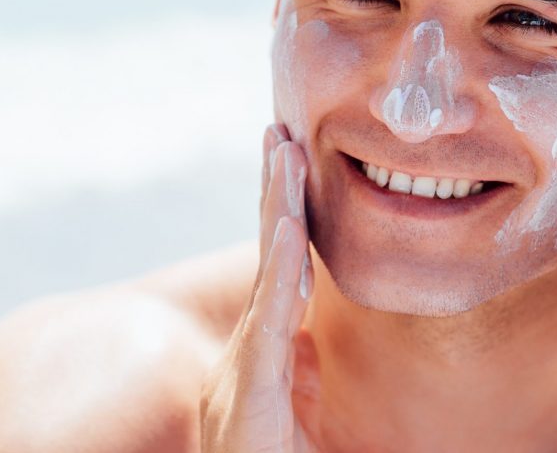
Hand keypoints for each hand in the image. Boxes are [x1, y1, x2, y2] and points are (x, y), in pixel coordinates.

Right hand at [200, 124, 318, 451]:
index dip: (283, 222)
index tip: (291, 165)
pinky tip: (290, 232)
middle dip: (273, 196)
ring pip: (265, 284)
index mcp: (260, 371)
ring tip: (283, 154)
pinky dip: (279, 278)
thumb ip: (306, 387)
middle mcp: (243, 368)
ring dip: (276, 214)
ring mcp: (239, 384)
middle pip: (266, 266)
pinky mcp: (248, 405)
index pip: (277, 282)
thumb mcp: (304, 432)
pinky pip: (267, 331)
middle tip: (280, 132)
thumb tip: (318, 349)